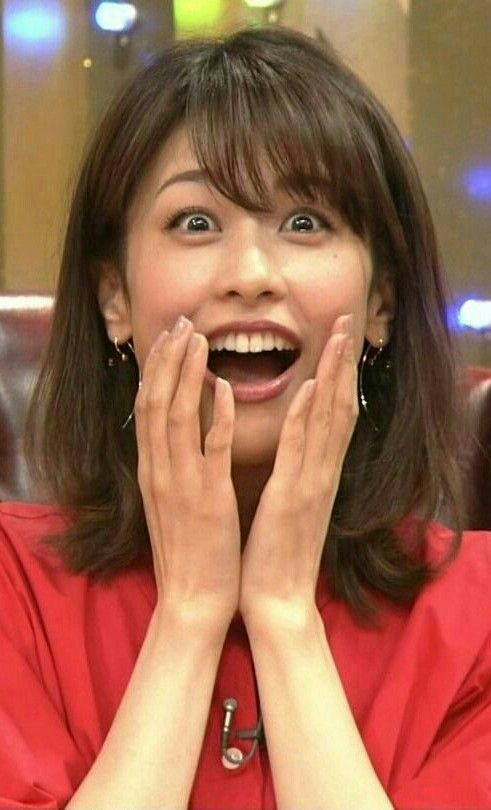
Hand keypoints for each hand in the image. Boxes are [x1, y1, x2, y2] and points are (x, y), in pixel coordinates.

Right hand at [135, 317, 240, 633]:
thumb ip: (173, 464)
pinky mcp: (209, 498)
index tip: (169, 338)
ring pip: (177, 416)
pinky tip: (224, 387)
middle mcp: (161, 471)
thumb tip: (180, 429)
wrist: (193, 600)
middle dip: (167, 360)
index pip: (147, 408)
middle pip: (155, 402)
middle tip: (181, 323)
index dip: (157, 369)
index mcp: (153, 471)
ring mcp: (183, 483)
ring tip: (199, 340)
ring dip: (186, 375)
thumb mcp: (172, 501)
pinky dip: (216, 415)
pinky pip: (212, 449)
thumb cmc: (189, 551)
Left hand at [239, 314, 357, 626]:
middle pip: (339, 407)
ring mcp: (310, 484)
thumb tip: (295, 440)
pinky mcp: (291, 498)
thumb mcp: (287, 501)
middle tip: (345, 320)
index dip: (337, 375)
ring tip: (336, 338)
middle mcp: (321, 473)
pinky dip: (305, 418)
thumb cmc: (276, 551)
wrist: (277, 599)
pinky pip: (299, 451)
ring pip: (326, 421)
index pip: (333, 415)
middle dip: (342, 363)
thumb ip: (295, 469)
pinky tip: (308, 389)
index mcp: (317, 473)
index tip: (337, 339)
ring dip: (331, 376)